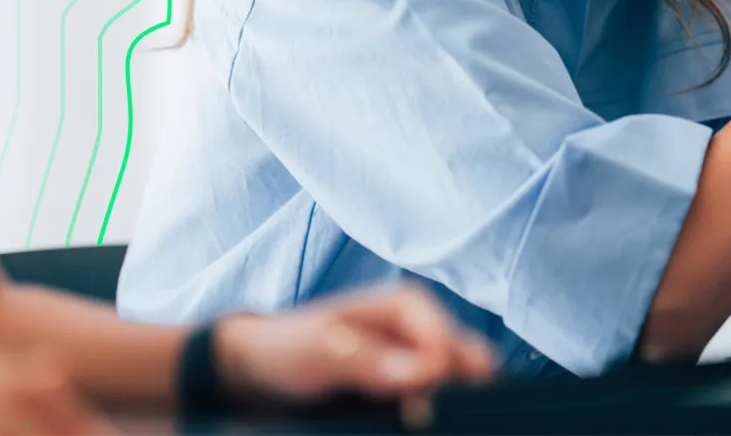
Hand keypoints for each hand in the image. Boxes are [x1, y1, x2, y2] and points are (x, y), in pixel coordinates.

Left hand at [212, 284, 496, 403]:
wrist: (262, 371)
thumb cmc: (288, 349)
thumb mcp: (319, 351)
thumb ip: (368, 360)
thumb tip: (428, 371)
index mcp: (410, 307)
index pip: (452, 346)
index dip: (442, 379)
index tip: (418, 407)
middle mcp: (423, 332)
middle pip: (468, 367)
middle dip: (456, 395)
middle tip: (417, 418)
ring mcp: (419, 364)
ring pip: (459, 390)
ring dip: (445, 408)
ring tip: (413, 423)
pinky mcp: (411, 393)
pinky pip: (439, 405)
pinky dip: (432, 417)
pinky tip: (410, 427)